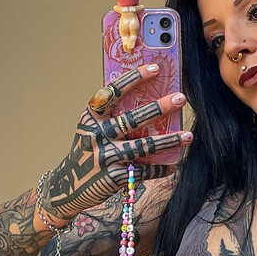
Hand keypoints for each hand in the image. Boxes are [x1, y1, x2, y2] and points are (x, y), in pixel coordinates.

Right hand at [40, 63, 191, 221]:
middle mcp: (98, 134)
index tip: (155, 68)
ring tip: (188, 135)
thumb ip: (112, 118)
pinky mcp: (115, 177)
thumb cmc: (87, 152)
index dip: (134, 78)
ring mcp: (106, 156)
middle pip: (133, 118)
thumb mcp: (92, 130)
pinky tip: (173, 165)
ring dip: (169, 140)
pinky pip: (144, 170)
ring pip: (144, 146)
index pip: (113, 92)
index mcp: (91, 118)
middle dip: (160, 107)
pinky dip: (160, 168)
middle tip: (181, 98)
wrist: (68, 187)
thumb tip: (149, 102)